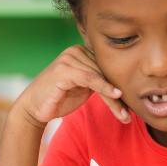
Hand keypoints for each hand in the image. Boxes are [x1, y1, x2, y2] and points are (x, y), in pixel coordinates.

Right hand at [14, 45, 128, 128]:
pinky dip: (105, 88)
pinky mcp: (64, 69)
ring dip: (115, 98)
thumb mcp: (84, 88)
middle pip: (106, 72)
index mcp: (81, 52)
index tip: (132, 104)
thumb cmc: (58, 99)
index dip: (121, 85)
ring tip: (125, 115)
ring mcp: (69, 58)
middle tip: (130, 114)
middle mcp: (75, 51)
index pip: (107, 67)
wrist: (34, 109)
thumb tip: (127, 85)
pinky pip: (90, 78)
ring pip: (101, 77)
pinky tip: (116, 96)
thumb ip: (99, 81)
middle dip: (119, 95)